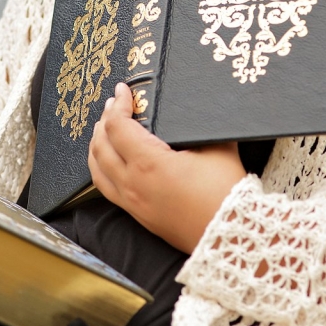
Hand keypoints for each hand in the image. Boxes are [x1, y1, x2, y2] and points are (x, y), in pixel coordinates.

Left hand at [88, 82, 246, 253]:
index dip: (118, 104)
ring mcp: (132, 202)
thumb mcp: (218, 148)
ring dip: (96, 145)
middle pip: (100, 145)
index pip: (118, 126)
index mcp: (148, 163)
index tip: (123, 91)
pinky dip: (100, 169)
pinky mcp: (138, 215)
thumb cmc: (225, 193)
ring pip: (96, 169)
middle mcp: (132, 183)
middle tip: (114, 105)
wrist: (228, 235)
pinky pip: (106, 189)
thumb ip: (202, 125)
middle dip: (104, 121)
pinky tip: (109, 162)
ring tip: (104, 130)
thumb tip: (199, 108)